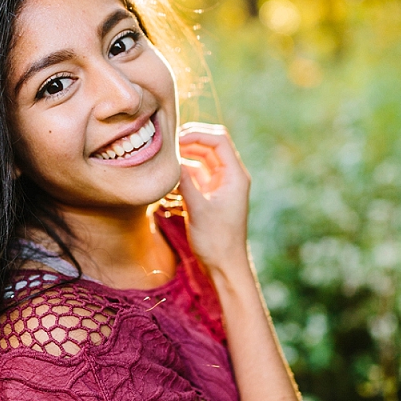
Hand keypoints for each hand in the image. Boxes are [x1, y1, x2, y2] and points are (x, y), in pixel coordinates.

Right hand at [178, 123, 250, 273]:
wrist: (224, 266)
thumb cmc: (217, 241)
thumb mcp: (198, 209)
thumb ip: (185, 182)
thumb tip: (171, 161)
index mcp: (235, 176)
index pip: (219, 140)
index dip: (197, 134)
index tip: (175, 139)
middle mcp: (230, 177)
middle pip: (210, 146)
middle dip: (189, 142)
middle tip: (167, 146)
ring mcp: (220, 186)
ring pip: (201, 160)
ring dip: (184, 159)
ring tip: (165, 162)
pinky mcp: (211, 196)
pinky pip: (196, 176)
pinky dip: (183, 175)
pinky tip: (169, 180)